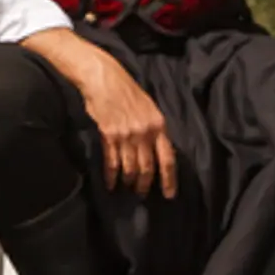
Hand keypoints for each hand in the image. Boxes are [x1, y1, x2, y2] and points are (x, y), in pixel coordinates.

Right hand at [60, 46, 177, 198]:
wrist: (105, 79)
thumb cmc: (128, 91)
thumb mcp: (149, 108)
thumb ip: (154, 129)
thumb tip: (157, 151)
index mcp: (159, 126)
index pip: (167, 159)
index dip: (169, 179)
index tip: (169, 194)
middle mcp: (144, 133)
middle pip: (148, 167)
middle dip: (144, 184)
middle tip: (141, 193)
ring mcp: (126, 135)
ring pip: (130, 168)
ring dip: (128, 181)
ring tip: (127, 188)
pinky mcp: (109, 135)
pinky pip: (112, 162)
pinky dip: (111, 176)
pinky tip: (110, 184)